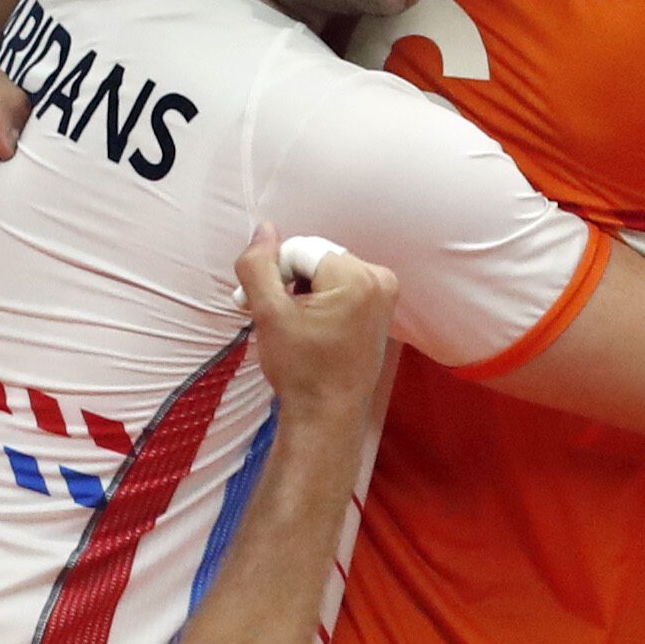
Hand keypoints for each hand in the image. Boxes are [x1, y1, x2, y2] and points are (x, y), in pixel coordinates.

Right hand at [235, 225, 398, 432]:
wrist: (328, 414)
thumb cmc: (302, 369)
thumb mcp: (269, 314)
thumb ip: (259, 266)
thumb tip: (265, 229)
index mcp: (357, 277)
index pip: (300, 250)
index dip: (276, 274)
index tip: (261, 306)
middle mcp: (379, 279)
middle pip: (316, 257)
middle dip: (290, 280)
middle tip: (272, 315)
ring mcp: (385, 294)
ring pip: (327, 271)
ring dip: (304, 290)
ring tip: (292, 324)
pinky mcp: (382, 308)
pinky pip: (342, 286)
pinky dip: (322, 299)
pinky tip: (311, 326)